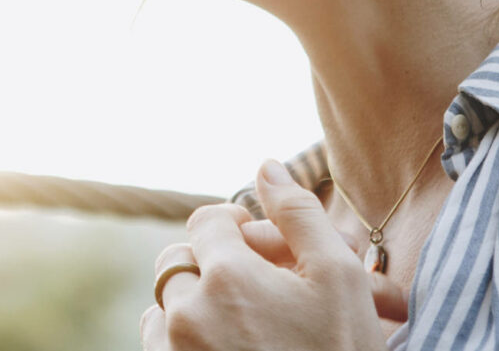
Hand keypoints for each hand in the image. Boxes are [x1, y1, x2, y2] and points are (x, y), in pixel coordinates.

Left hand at [141, 159, 405, 350]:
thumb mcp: (340, 280)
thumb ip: (298, 214)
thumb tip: (267, 166)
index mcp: (227, 275)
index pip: (207, 220)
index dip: (238, 229)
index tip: (265, 251)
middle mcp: (188, 312)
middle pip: (181, 259)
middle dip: (215, 265)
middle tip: (260, 289)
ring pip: (164, 304)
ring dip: (195, 302)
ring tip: (245, 322)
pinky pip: (158, 344)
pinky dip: (182, 339)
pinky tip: (231, 347)